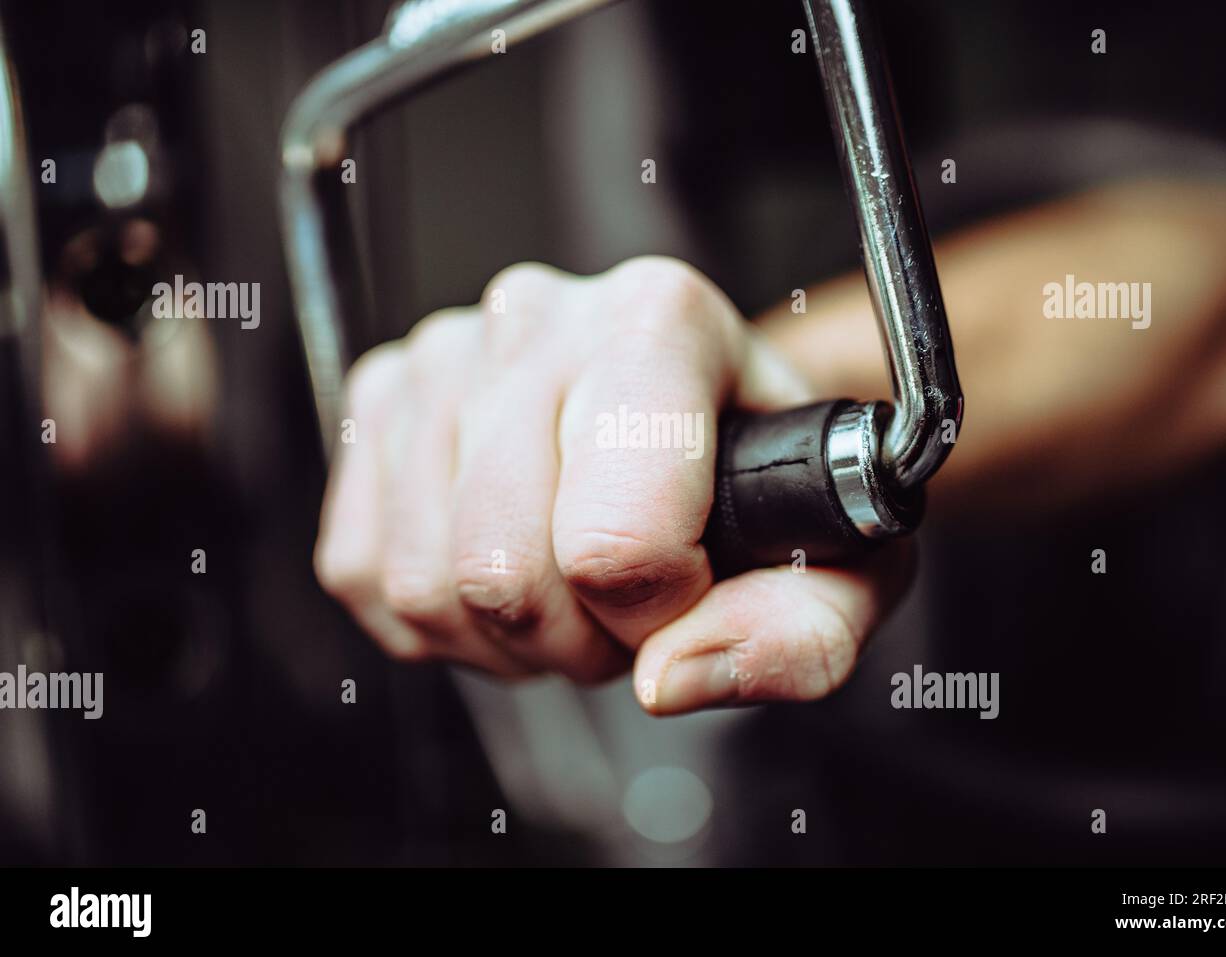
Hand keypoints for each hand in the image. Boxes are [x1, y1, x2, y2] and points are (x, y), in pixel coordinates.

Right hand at [314, 256, 914, 713]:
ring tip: (574, 583)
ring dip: (509, 633)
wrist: (699, 405)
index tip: (694, 583)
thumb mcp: (843, 554)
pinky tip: (509, 574)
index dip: (660, 607)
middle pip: (503, 569)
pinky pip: (364, 572)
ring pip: (427, 582)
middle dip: (578, 636)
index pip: (616, 534)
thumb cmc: (768, 470)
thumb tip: (675, 676)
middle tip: (630, 601)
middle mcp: (537, 319)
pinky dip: (440, 617)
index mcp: (660, 323)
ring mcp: (441, 356)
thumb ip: (804, 629)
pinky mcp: (375, 404)